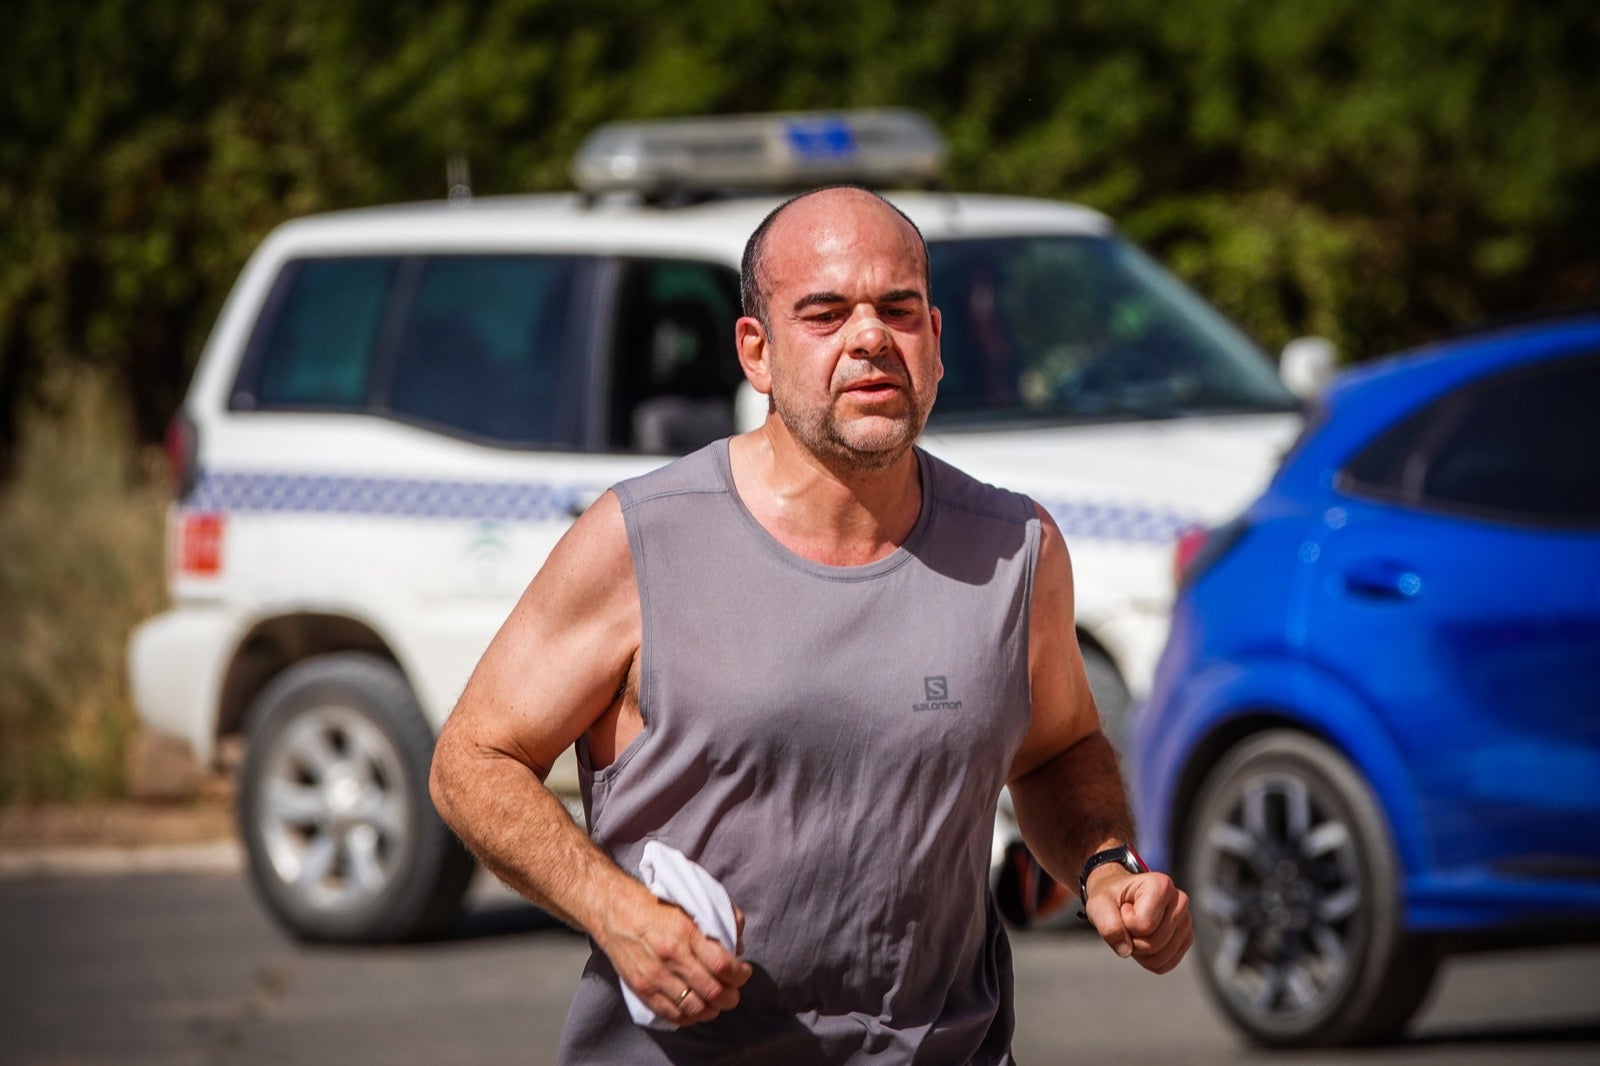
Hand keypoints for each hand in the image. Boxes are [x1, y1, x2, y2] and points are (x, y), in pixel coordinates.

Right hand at [601, 891, 751, 1025]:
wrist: (614, 908)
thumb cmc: (656, 904)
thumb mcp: (691, 901)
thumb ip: (720, 918)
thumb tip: (738, 946)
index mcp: (686, 931)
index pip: (723, 965)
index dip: (740, 975)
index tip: (744, 971)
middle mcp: (671, 955)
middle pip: (713, 991)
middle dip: (731, 996)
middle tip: (734, 991)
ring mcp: (655, 975)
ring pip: (695, 1008)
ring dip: (713, 1010)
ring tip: (717, 1002)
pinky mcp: (642, 988)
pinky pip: (671, 1014)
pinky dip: (690, 1017)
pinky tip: (697, 1009)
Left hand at [1082, 867, 1192, 973]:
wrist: (1119, 897)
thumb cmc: (1111, 897)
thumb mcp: (1099, 904)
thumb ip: (1108, 925)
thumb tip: (1126, 951)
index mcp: (1162, 885)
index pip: (1143, 925)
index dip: (1125, 923)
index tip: (1124, 908)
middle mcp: (1180, 901)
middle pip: (1152, 944)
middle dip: (1132, 940)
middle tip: (1127, 921)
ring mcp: (1186, 922)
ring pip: (1159, 957)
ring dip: (1139, 951)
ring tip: (1135, 929)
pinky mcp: (1185, 939)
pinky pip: (1164, 965)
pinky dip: (1148, 960)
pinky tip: (1144, 939)